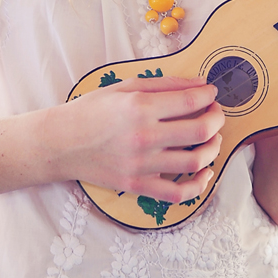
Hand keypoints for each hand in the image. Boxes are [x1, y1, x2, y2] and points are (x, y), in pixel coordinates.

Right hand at [41, 76, 224, 202]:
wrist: (60, 142)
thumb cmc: (92, 110)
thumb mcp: (126, 86)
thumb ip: (165, 83)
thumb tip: (200, 84)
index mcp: (140, 107)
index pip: (191, 101)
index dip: (209, 96)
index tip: (211, 93)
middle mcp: (144, 136)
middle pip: (200, 131)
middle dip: (217, 119)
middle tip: (215, 113)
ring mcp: (141, 164)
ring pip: (195, 161)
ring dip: (212, 149)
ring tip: (212, 139)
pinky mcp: (137, 185)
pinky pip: (177, 193)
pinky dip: (198, 186)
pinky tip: (204, 173)